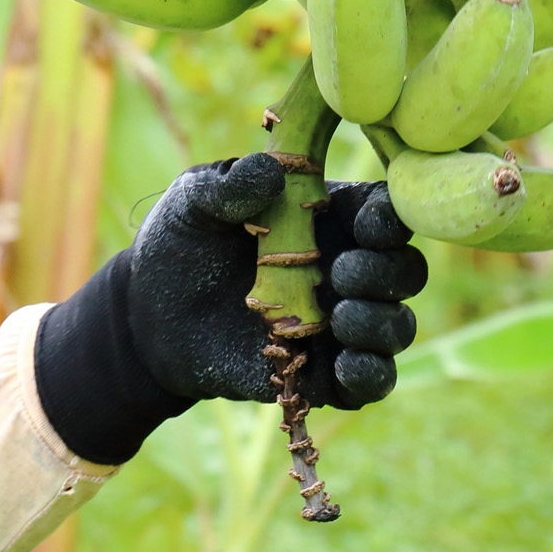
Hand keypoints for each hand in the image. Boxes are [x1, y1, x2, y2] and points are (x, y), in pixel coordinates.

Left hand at [32, 153, 425, 466]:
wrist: (148, 315)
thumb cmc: (180, 243)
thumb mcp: (193, 204)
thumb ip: (226, 186)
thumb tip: (267, 171)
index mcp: (325, 215)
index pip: (384, 210)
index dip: (389, 217)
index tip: (367, 223)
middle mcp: (343, 268)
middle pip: (405, 269)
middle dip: (387, 272)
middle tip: (342, 272)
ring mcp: (337, 323)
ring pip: (396, 326)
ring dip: (382, 323)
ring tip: (339, 317)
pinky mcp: (321, 372)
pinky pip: (371, 380)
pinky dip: (371, 375)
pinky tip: (344, 365)